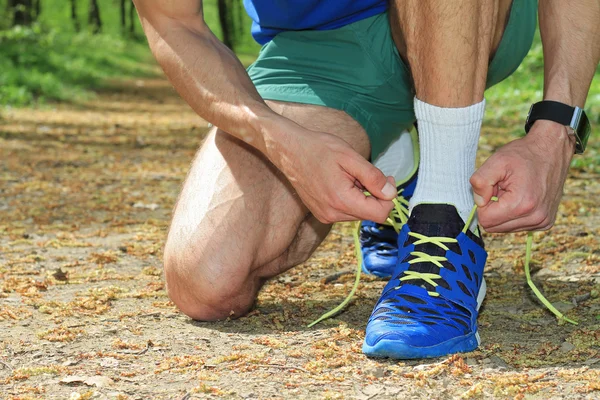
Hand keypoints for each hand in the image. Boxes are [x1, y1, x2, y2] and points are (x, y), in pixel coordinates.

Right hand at [267, 122, 396, 223]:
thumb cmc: (319, 148)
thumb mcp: (351, 157)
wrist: (289, 150)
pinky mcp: (321, 213)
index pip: (380, 214)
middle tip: (366, 172)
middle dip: (374, 195)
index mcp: (341, 200)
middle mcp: (332, 214)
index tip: (387, 179)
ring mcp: (325, 216)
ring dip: (362, 196)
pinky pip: (346, 211)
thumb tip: (391, 194)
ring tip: (349, 176)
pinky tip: (340, 182)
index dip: (389, 197)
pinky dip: (350, 198)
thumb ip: (373, 178)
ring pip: (358, 213)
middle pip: (370, 214)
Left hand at [470, 120, 575, 232]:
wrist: (551, 150)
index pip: (485, 220)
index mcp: (522, 204)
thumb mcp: (496, 161)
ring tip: (513, 192)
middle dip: (492, 209)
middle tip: (502, 189)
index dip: (483, 203)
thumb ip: (480, 182)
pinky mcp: (546, 222)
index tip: (492, 188)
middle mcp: (536, 217)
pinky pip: (517, 226)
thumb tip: (479, 202)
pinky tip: (522, 197)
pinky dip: (514, 213)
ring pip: (504, 228)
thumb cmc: (523, 154)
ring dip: (503, 211)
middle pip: (494, 227)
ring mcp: (543, 222)